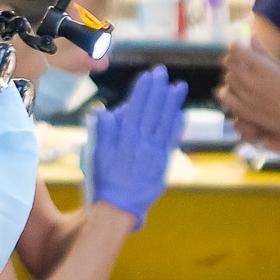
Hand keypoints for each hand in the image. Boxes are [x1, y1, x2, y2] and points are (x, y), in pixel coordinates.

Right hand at [86, 65, 186, 225]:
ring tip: (178, 86)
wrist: (118, 207)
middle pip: (151, 111)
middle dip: (158, 90)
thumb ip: (102, 131)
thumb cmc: (104, 181)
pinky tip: (182, 113)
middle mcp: (141, 142)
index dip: (143, 91)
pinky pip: (171, 141)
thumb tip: (103, 111)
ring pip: (164, 123)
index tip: (148, 76)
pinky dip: (177, 127)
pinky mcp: (162, 164)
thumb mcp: (97, 154)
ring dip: (172, 103)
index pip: (135, 108)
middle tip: (163, 73)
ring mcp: (153, 153)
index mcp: (124, 138)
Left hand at [218, 39, 279, 151]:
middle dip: (233, 60)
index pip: (236, 49)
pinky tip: (235, 91)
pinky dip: (227, 91)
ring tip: (242, 79)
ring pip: (228, 78)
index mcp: (261, 67)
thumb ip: (264, 52)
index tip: (237, 47)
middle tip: (239, 62)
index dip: (234, 45)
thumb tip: (251, 36)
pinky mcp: (241, 109)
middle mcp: (250, 79)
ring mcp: (244, 95)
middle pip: (229, 62)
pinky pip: (224, 94)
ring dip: (233, 75)